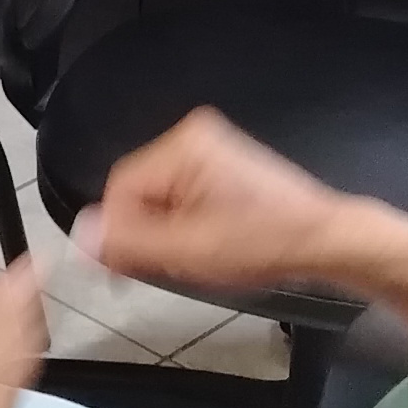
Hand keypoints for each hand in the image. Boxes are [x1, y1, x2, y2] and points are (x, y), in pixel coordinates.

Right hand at [76, 111, 356, 300]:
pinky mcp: (221, 168)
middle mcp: (194, 138)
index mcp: (185, 147)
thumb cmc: (268, 242)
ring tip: (192, 258)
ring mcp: (210, 152)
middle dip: (145, 233)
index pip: (120, 188)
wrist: (325, 241)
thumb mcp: (190, 252)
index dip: (117, 232)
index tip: (121, 269)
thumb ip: (130, 244)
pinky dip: (183, 226)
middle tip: (163, 268)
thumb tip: (82, 236)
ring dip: (164, 233)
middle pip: (138, 192)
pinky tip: (204, 248)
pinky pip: (179, 198)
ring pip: (158, 199)